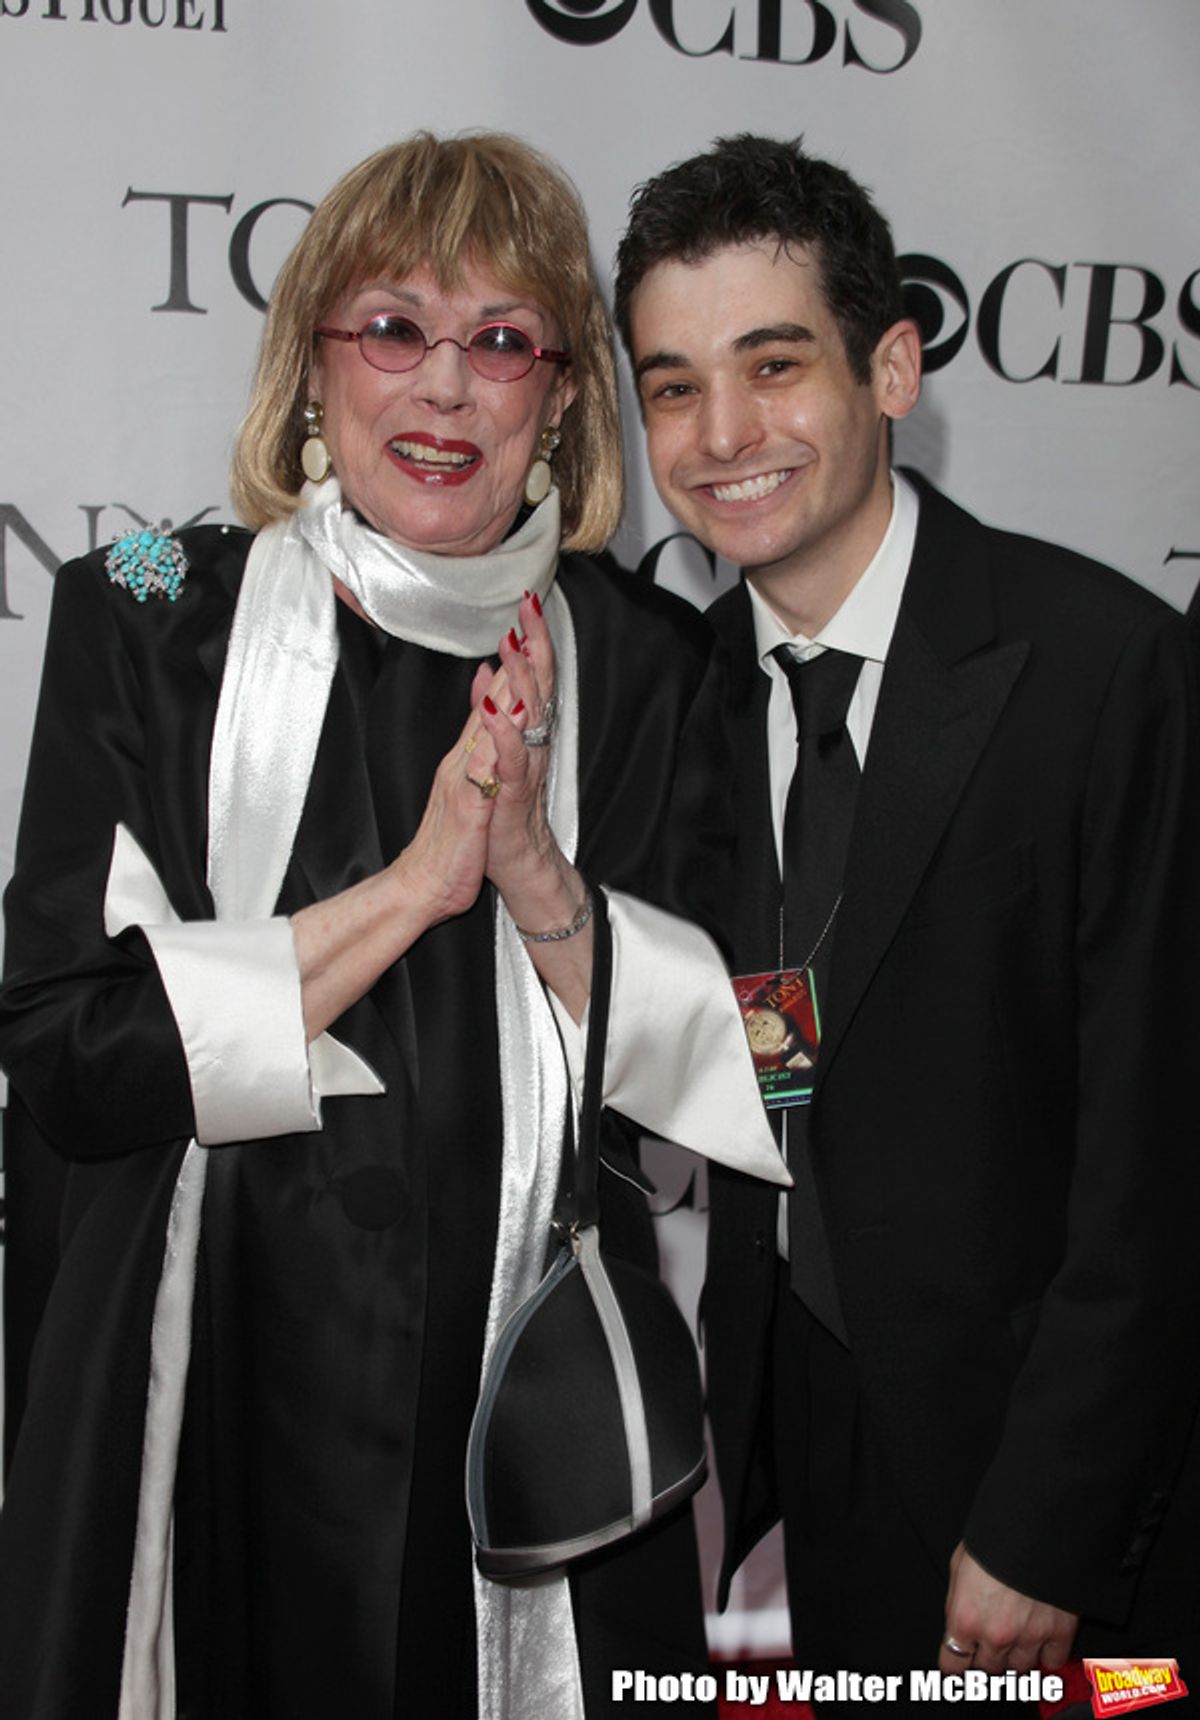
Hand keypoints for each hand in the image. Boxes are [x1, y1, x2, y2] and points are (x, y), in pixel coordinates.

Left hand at [472, 591, 562, 903]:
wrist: (516, 867)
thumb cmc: (501, 815)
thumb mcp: (493, 755)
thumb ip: (493, 713)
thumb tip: (485, 673)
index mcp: (525, 734)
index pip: (531, 677)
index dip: (532, 639)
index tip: (528, 601)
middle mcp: (530, 746)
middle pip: (538, 686)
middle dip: (534, 644)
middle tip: (531, 605)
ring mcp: (521, 769)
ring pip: (528, 717)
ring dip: (521, 679)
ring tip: (513, 643)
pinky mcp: (510, 796)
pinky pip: (509, 761)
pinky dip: (504, 734)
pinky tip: (497, 710)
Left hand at [940, 1543, 1077, 1674]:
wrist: (1034, 1525)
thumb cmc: (993, 1538)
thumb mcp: (959, 1565)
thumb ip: (958, 1602)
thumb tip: (958, 1622)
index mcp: (965, 1619)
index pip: (953, 1664)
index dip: (956, 1660)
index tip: (960, 1658)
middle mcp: (995, 1636)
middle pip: (987, 1669)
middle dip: (986, 1655)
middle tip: (990, 1638)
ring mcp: (1028, 1638)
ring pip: (1019, 1669)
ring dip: (1015, 1656)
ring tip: (1016, 1635)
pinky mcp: (1058, 1633)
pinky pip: (1052, 1662)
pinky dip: (1047, 1656)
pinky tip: (1042, 1642)